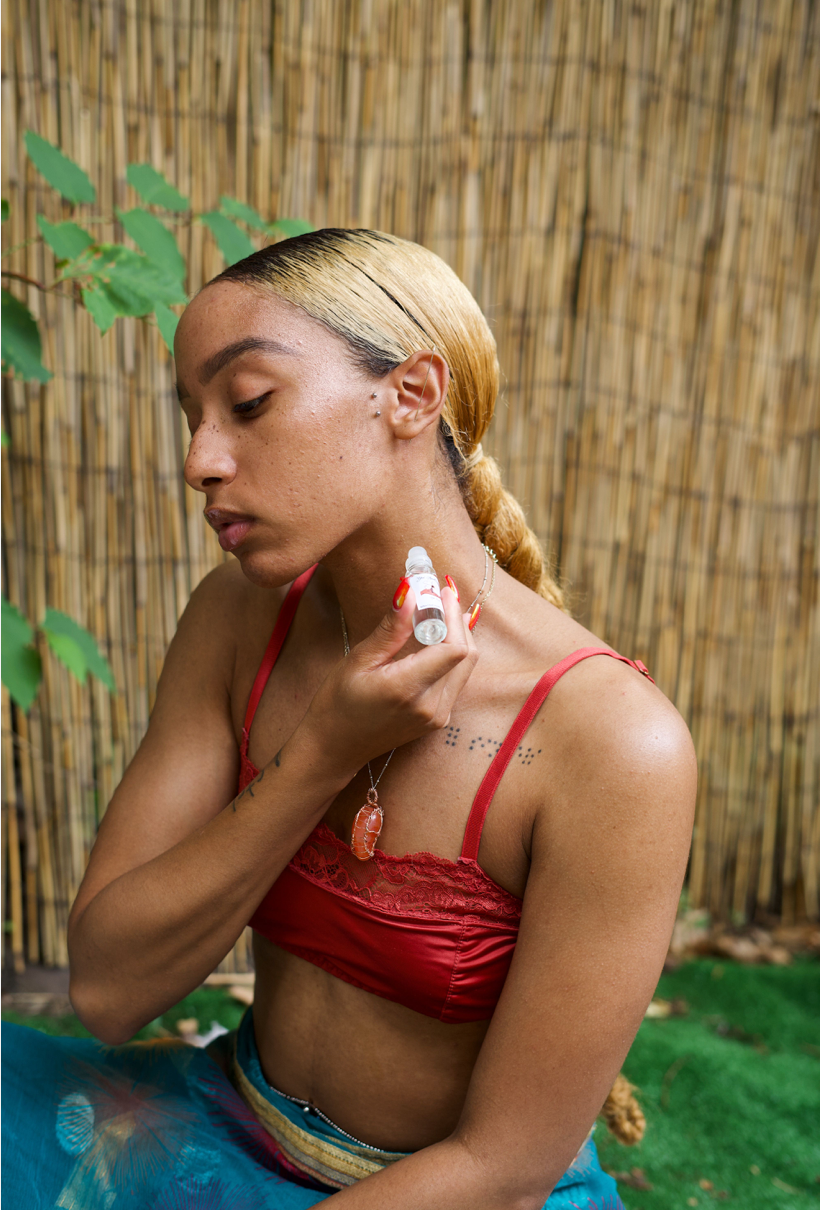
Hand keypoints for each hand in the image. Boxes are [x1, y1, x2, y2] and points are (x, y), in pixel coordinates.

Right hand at [301, 581, 477, 776]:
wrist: (334, 748)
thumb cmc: (338, 704)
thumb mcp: (359, 660)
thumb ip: (390, 629)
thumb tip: (411, 593)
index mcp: (408, 690)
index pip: (453, 648)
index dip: (452, 615)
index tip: (442, 591)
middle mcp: (431, 706)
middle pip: (466, 654)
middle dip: (457, 620)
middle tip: (443, 594)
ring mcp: (438, 716)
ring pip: (466, 666)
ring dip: (458, 635)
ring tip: (442, 609)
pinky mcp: (438, 719)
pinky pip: (457, 679)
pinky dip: (453, 655)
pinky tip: (439, 636)